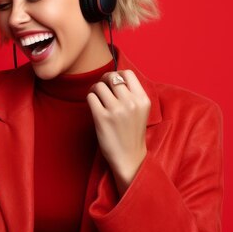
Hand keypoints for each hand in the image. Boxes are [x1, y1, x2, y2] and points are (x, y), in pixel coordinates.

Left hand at [87, 69, 150, 194]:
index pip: (127, 74)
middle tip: (101, 90)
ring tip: (97, 99)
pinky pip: (91, 97)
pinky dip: (90, 99)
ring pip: (99, 86)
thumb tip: (112, 77)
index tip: (112, 83)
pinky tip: (94, 107)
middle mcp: (130, 103)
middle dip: (103, 81)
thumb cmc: (132, 132)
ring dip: (95, 90)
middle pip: (111, 77)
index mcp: (142, 100)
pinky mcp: (102, 117)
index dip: (116, 75)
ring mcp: (116, 110)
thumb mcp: (140, 110)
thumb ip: (131, 94)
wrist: (129, 157)